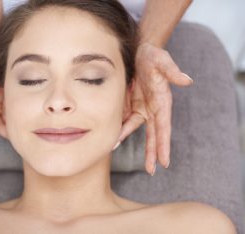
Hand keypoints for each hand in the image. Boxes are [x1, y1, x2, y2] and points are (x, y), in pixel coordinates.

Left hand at [118, 43, 192, 175]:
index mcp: (163, 103)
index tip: (165, 162)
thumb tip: (188, 80)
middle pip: (153, 135)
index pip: (164, 128)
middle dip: (153, 153)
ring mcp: (141, 108)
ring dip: (130, 142)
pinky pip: (124, 120)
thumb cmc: (153, 56)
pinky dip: (119, 129)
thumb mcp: (162, 61)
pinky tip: (112, 138)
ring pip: (135, 130)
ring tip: (123, 153)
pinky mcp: (130, 104)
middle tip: (152, 170)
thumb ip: (172, 71)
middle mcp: (153, 109)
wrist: (139, 51)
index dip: (164, 145)